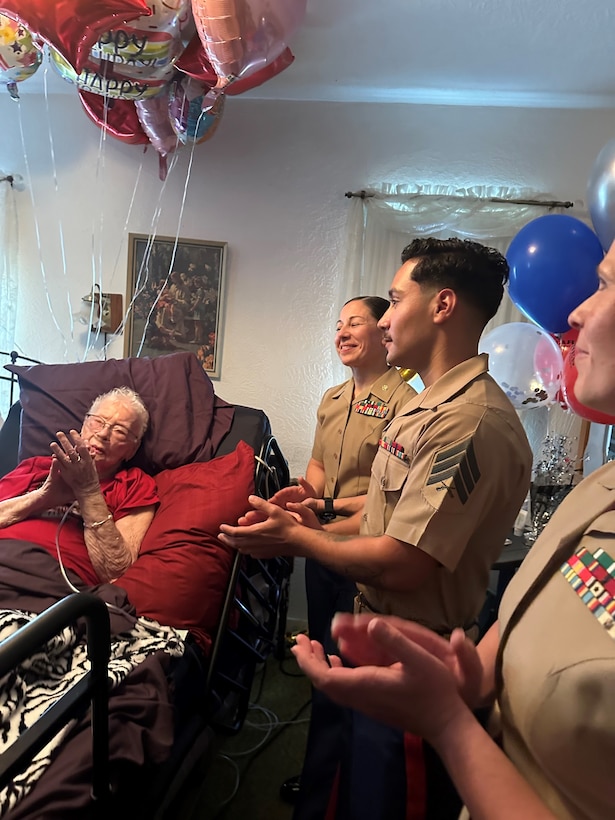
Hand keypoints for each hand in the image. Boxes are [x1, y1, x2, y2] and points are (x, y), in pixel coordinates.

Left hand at [49, 430, 98, 493]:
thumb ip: (89, 455)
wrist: (88, 491)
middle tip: (59, 433)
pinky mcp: (66, 475)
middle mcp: (80, 464)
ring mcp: (72, 469)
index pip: (82, 447)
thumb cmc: (91, 477)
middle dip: (65, 441)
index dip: (77, 438)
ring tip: (52, 443)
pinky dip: (57, 460)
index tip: (72, 431)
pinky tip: (53, 454)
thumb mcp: (92, 465)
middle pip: (71, 450)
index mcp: (88, 461)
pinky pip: (60, 466)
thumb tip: (86, 444)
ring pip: (64, 457)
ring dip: (58, 449)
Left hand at [219, 495, 301, 557]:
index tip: (221, 527)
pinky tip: (246, 549)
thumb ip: (261, 504)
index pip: (235, 532)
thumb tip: (251, 498)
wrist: (299, 541)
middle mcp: (255, 543)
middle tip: (221, 536)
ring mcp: (260, 550)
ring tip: (231, 542)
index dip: (226, 530)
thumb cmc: (288, 526)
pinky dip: (245, 550)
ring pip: (242, 549)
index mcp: (255, 532)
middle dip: (227, 539)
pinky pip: (251, 554)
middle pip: (235, 543)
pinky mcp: (266, 554)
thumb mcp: (274, 510)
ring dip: (235, 545)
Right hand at [268, 476, 317, 508]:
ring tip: (269, 509)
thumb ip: (304, 483)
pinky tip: (274, 514)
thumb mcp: (309, 487)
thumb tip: (300, 478)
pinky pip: (281, 508)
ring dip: (274, 506)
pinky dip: (278, 511)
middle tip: (269, 504)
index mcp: (292, 489)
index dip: (280, 493)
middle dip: (274, 500)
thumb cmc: (311, 493)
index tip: (275, 495)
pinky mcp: (287, 507)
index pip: (284, 490)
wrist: (314, 501)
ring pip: (279, 503)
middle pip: (279, 497)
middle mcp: (288, 495)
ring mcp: (287, 501)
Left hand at [292, 619, 466, 742]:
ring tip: (315, 647)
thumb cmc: (436, 691)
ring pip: (333, 687)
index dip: (308, 661)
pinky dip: (334, 674)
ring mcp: (367, 705)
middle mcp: (361, 698)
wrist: (446, 726)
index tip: (299, 643)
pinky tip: (339, 662)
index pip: (325, 678)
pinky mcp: (374, 707)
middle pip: (324, 683)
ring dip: (320, 666)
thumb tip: (371, 622)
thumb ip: (394, 641)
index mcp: (366, 686)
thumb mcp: (420, 659)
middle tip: (301, 640)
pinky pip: (344, 690)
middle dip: (309, 661)